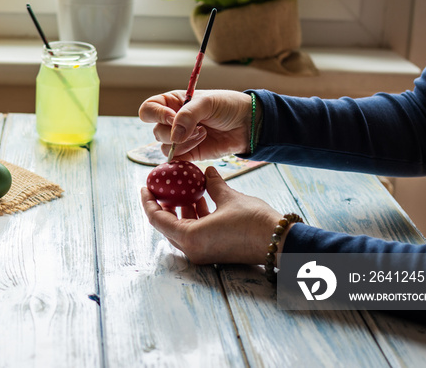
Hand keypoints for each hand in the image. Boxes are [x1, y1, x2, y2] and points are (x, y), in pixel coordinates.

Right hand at [138, 89, 252, 160]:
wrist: (247, 124)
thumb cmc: (228, 106)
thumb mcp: (208, 102)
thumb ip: (188, 115)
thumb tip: (175, 135)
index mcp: (172, 103)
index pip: (149, 109)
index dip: (156, 115)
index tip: (173, 118)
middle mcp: (172, 121)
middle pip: (156, 131)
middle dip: (175, 132)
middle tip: (198, 127)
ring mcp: (180, 139)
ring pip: (165, 147)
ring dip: (184, 143)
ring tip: (204, 134)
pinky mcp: (189, 154)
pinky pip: (176, 160)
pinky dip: (184, 156)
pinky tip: (200, 145)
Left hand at [140, 166, 283, 264]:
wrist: (281, 242)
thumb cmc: (254, 221)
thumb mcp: (229, 197)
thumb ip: (212, 184)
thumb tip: (206, 171)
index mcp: (190, 237)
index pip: (157, 219)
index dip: (149, 201)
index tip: (144, 186)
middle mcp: (193, 249)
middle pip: (166, 226)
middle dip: (163, 205)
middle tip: (161, 187)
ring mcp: (203, 253)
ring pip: (181, 229)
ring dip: (180, 210)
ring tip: (182, 190)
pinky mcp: (214, 251)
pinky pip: (195, 233)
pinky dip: (193, 217)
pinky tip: (200, 199)